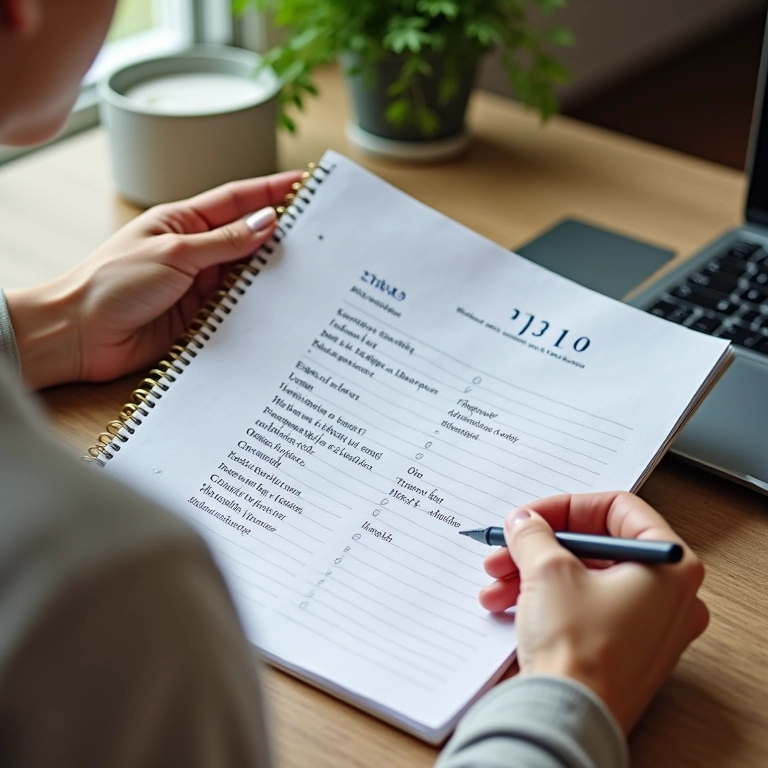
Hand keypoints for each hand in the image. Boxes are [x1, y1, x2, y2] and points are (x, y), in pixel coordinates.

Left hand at [5, 171, 302, 388]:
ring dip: (273, 272)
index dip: (270, 190)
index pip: (235, 201)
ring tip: (310, 268)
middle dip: (281, 233)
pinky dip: (258, 306)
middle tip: (320, 230)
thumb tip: (266, 222)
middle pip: (246, 238)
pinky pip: (237, 308)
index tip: (304, 183)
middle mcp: (195, 252)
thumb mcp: (174, 252)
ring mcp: (198, 285)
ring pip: (246, 275)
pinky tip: (281, 304)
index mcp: (182, 223)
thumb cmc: (112, 283)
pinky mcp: (200, 317)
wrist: (81, 335)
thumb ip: (224, 242)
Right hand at [480, 491, 708, 732]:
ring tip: (497, 580)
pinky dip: (545, 599)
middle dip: (541, 545)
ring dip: (533, 572)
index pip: (617, 508)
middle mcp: (669, 594)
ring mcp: (648, 626)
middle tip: (509, 545)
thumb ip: (534, 533)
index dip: (566, 506)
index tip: (532, 516)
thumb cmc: (578, 650)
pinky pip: (583, 607)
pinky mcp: (623, 649)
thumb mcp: (548, 570)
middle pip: (595, 546)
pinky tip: (507, 603)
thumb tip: (525, 522)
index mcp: (670, 565)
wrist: (567, 716)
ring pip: (584, 577)